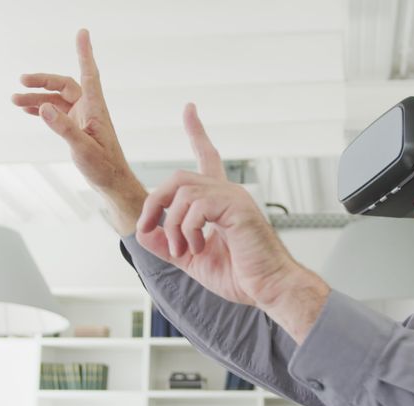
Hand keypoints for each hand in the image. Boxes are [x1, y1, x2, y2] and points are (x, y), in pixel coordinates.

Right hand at [12, 29, 144, 233]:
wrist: (112, 184)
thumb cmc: (104, 167)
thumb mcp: (82, 149)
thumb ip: (64, 128)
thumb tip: (44, 107)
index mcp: (95, 109)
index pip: (89, 74)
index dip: (85, 53)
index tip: (83, 33)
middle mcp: (89, 109)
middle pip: (64, 85)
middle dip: (42, 81)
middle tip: (21, 82)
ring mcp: (83, 118)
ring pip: (57, 100)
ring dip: (37, 98)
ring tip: (14, 101)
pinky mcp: (77, 128)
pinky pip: (57, 112)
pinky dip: (43, 109)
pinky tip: (28, 110)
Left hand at [136, 104, 302, 307]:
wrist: (270, 288)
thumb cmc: (243, 276)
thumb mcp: (192, 259)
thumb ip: (167, 244)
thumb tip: (143, 233)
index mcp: (220, 202)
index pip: (208, 157)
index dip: (197, 131)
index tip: (190, 109)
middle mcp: (228, 193)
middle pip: (178, 177)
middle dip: (155, 203)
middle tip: (150, 229)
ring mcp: (233, 197)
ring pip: (182, 192)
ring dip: (171, 224)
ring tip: (182, 250)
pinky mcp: (237, 208)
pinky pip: (197, 207)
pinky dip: (188, 230)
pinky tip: (198, 248)